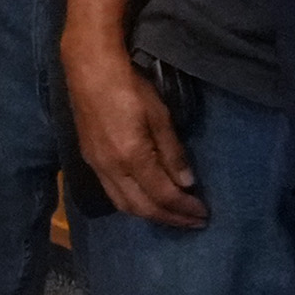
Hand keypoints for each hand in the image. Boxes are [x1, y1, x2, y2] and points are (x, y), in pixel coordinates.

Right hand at [65, 39, 206, 228]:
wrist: (90, 71)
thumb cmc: (131, 88)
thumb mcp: (160, 116)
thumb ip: (172, 152)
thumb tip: (187, 184)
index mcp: (132, 157)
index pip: (163, 195)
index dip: (185, 208)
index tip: (204, 214)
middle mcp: (111, 169)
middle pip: (142, 208)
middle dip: (170, 218)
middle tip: (193, 223)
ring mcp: (97, 167)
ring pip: (124, 205)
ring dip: (150, 215)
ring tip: (172, 216)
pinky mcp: (90, 160)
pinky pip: (113, 193)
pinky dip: (133, 204)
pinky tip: (146, 200)